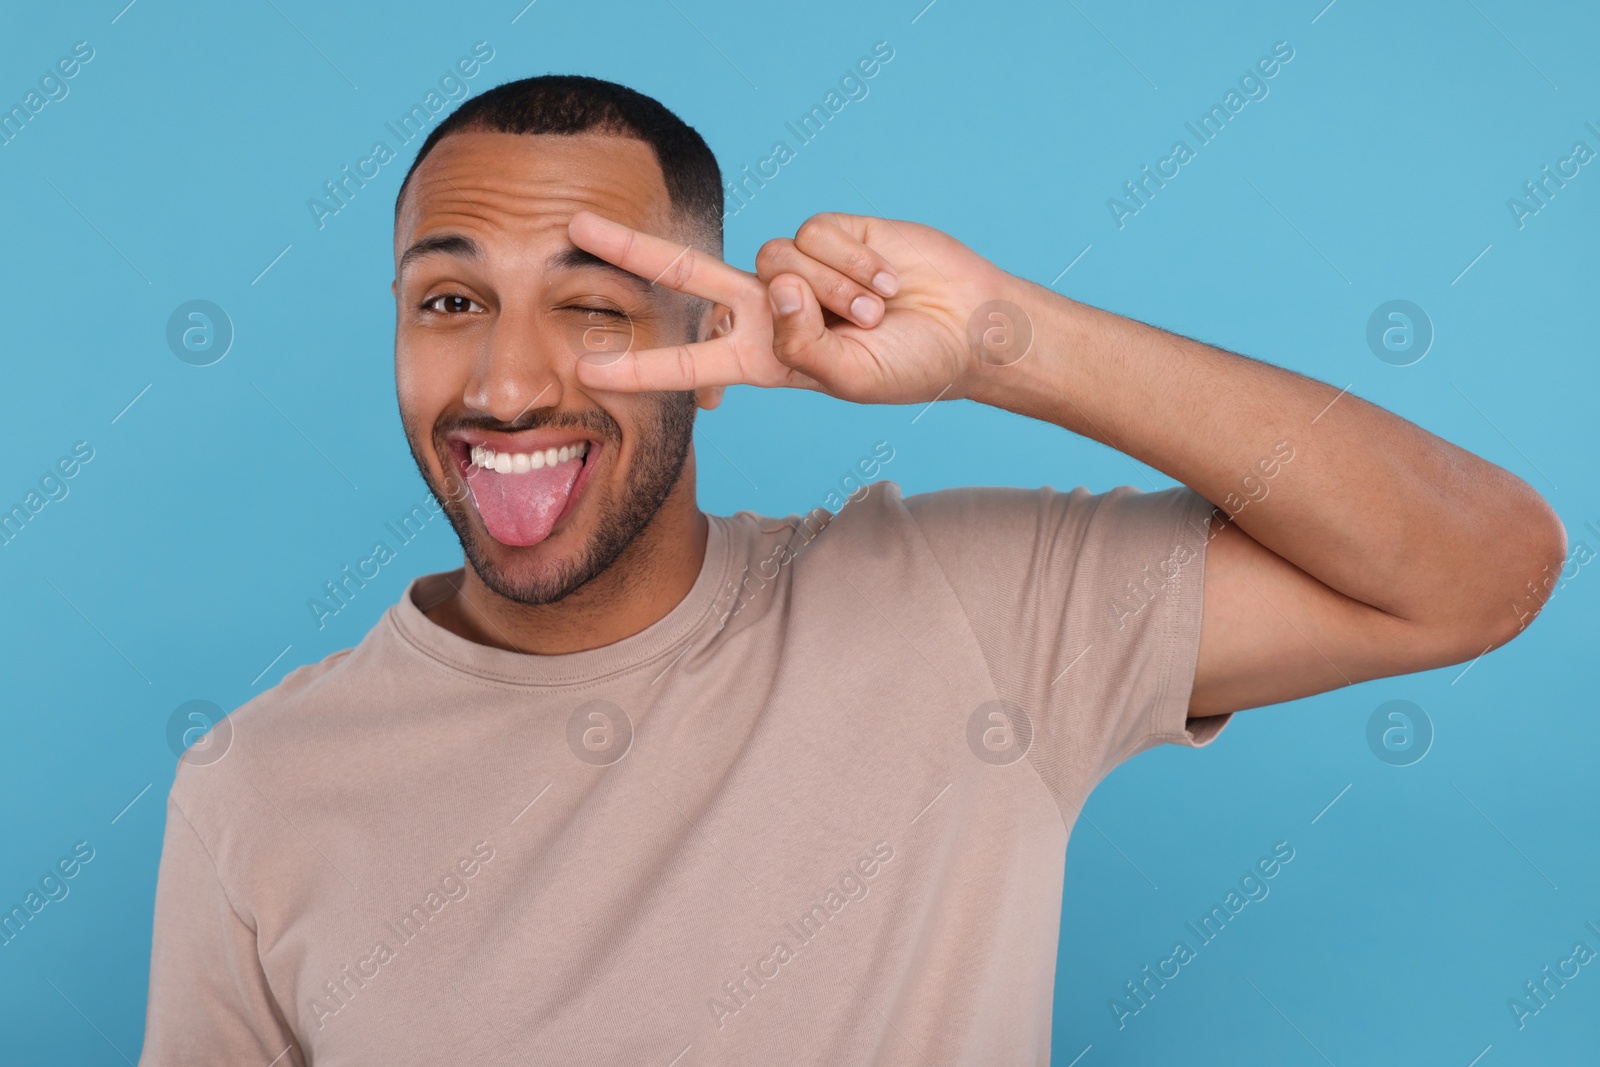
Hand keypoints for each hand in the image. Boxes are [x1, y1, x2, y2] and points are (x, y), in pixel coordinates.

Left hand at [565, 209, 1026, 405]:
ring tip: (877, 314)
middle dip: (630, 248)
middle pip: (686, 275)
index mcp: (763, 359)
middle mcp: (768, 309)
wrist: (965, 325)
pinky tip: (886, 283)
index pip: (689, 362)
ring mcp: (794, 269)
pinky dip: (855, 265)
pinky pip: (817, 238)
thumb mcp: (849, 378)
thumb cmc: (909, 366)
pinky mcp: (826, 233)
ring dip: (835, 293)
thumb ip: (802, 344)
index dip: (639, 366)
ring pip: (779, 262)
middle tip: (574, 226)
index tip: (585, 371)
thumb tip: (774, 286)